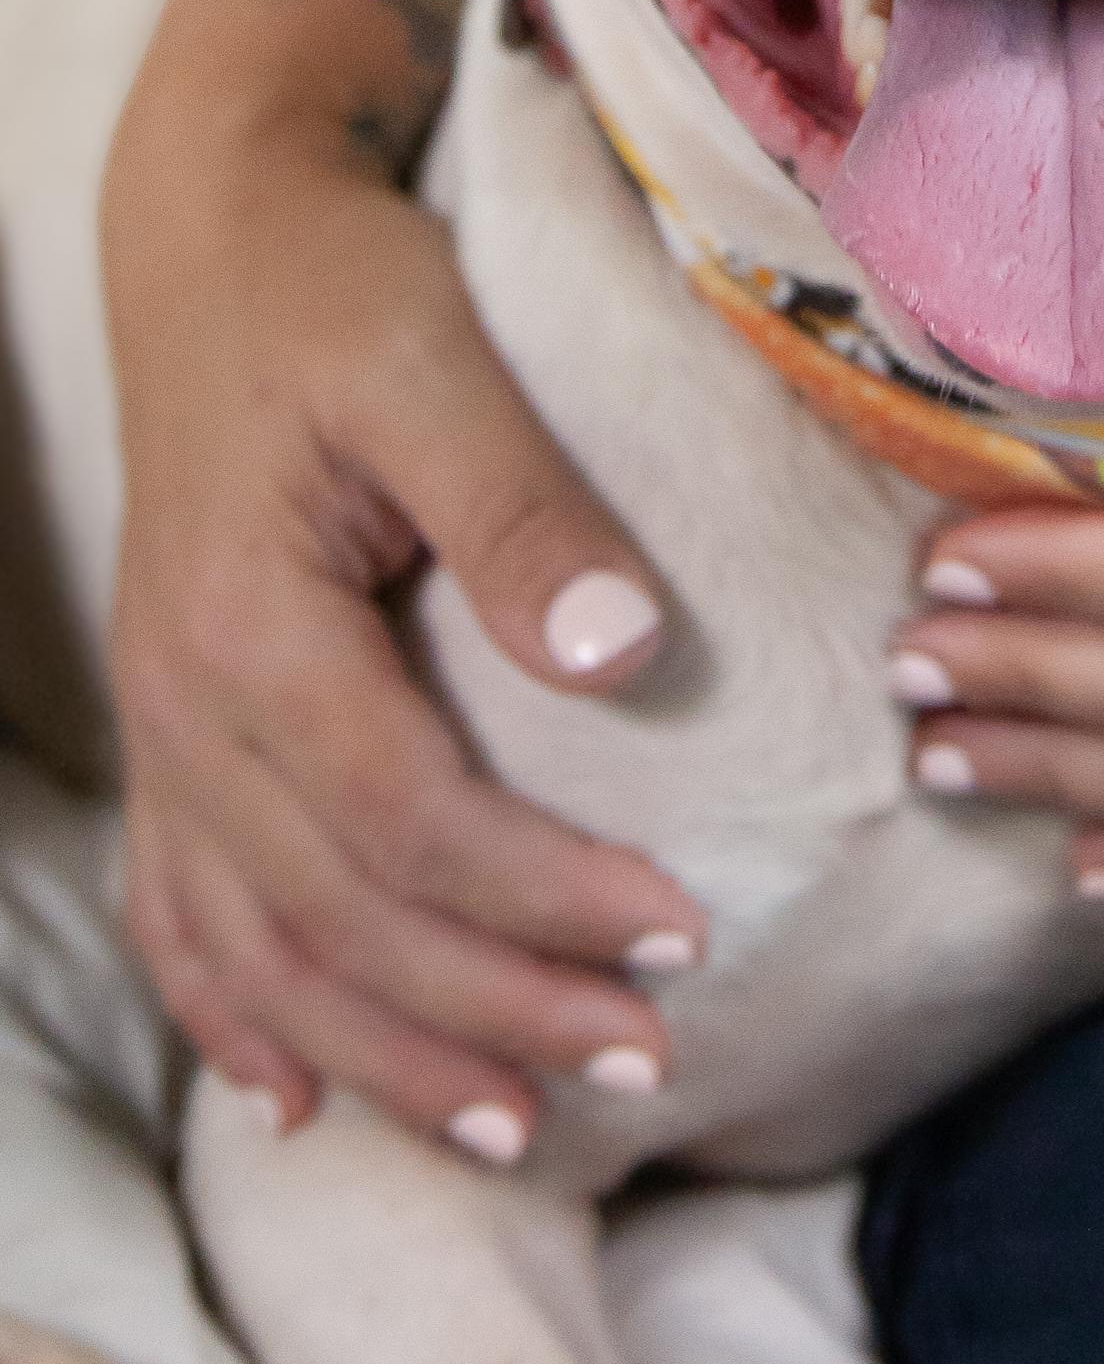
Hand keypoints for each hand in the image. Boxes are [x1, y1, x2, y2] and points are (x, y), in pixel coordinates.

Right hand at [105, 138, 707, 1157]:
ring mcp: (161, 725)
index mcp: (249, 628)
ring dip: (382, 1052)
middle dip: (492, 1010)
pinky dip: (233, 1015)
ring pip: (256, 948)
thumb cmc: (339, 286)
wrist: (218, 234)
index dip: (542, 901)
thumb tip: (627, 658)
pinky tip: (290, 1095)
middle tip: (644, 1063)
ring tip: (511, 1129)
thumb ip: (521, 510)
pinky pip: (178, 908)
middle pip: (337, 918)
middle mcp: (184, 704)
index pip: (409, 820)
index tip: (681, 937)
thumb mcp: (435, 362)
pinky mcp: (169, 722)